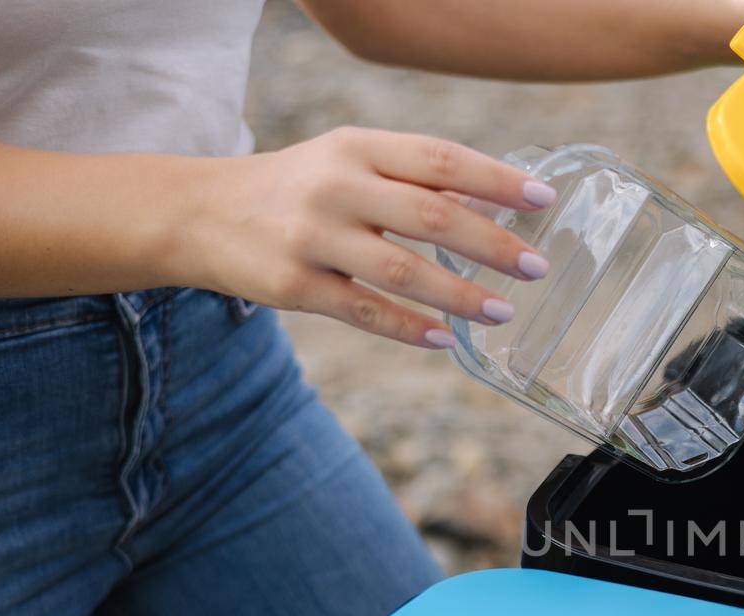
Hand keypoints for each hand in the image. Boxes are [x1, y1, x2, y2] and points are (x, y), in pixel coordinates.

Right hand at [186, 127, 553, 348]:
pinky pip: (366, 311)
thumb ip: (410, 181)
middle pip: (431, 215)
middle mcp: (335, 186)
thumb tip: (492, 207)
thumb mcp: (347, 164)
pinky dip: (411, 329)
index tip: (543, 198)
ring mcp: (312, 237)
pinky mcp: (293, 286)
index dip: (496, 180)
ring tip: (501, 310)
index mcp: (356, 148)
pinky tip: (447, 339)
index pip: (440, 159)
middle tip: (535, 266)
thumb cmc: (297, 189)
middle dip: (492, 244)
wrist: (199, 213)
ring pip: (403, 271)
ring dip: (461, 295)